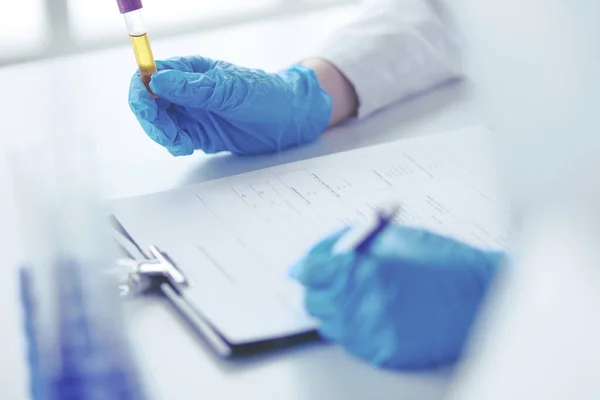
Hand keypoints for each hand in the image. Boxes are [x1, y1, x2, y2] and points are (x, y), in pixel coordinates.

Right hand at [128, 56, 331, 155]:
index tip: (147, 108)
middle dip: (152, 119)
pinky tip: (187, 147)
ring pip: (160, 123)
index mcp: (191, 70)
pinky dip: (174, 145)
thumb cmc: (266, 96)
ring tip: (182, 144)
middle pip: (149, 101)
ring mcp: (192, 112)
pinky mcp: (198, 133)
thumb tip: (157, 80)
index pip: (151, 74)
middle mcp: (186, 90)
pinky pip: (175, 139)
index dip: (142, 90)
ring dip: (163, 135)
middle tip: (168, 136)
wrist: (289, 121)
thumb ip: (195, 88)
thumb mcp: (231, 90)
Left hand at [290, 225, 504, 369]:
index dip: (307, 265)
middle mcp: (365, 305)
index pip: (313, 271)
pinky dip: (354, 327)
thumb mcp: (397, 238)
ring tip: (359, 295)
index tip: (304, 267)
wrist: (482, 298)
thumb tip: (323, 254)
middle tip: (333, 278)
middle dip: (320, 287)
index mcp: (367, 270)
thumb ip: (354, 244)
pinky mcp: (384, 354)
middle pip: (315, 300)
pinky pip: (351, 342)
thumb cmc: (445, 263)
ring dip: (335, 308)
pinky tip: (375, 312)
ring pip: (330, 324)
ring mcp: (374, 334)